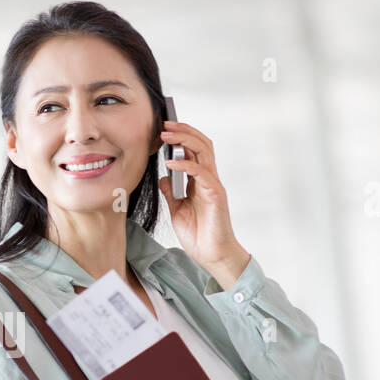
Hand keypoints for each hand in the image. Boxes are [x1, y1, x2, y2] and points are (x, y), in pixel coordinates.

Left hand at [157, 120, 248, 273]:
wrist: (211, 255)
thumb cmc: (199, 235)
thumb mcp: (177, 210)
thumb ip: (171, 193)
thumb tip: (164, 177)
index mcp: (199, 182)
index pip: (193, 151)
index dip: (181, 138)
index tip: (163, 130)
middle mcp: (208, 179)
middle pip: (201, 145)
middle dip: (183, 131)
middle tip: (164, 125)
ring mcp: (213, 185)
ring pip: (204, 152)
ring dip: (185, 140)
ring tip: (166, 135)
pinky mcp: (215, 194)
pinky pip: (201, 173)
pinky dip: (185, 165)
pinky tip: (170, 163)